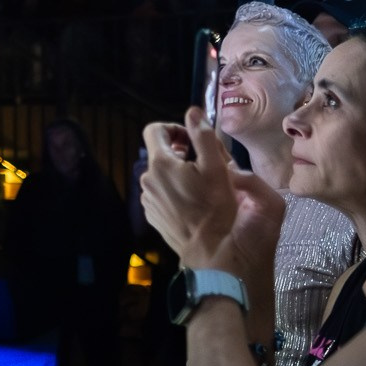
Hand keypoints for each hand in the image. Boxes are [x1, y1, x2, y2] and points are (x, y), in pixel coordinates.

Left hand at [140, 108, 284, 275]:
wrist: (213, 252)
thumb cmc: (218, 208)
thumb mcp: (216, 167)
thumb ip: (203, 135)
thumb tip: (192, 112)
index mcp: (160, 163)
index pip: (155, 130)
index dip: (175, 129)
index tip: (193, 141)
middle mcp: (147, 179)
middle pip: (160, 153)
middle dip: (182, 152)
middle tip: (206, 163)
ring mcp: (147, 199)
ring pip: (161, 174)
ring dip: (178, 172)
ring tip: (202, 185)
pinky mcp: (152, 215)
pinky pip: (161, 193)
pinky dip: (174, 190)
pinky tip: (194, 202)